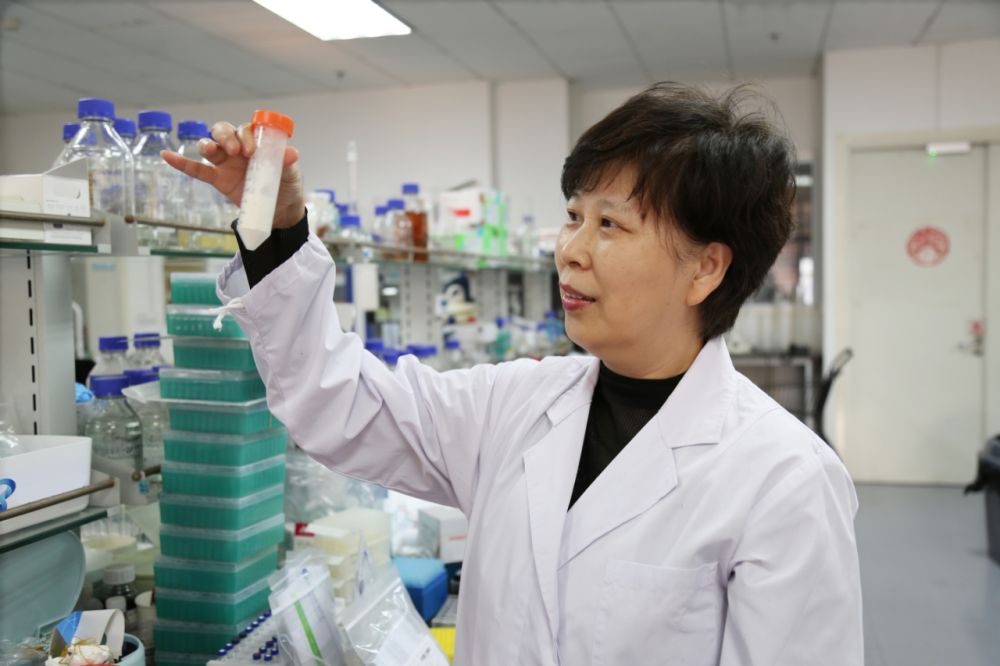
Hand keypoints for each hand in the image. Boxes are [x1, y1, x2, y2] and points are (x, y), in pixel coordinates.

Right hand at [161, 121, 305, 229]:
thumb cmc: (286, 185)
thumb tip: (292, 153)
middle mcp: (238, 147)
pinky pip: (196, 169)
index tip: (252, 151)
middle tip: (235, 151)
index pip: (246, 129)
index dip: (246, 135)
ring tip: (211, 151)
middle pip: (223, 131)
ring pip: (209, 145)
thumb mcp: (291, 173)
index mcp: (256, 141)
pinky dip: (181, 163)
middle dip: (226, 136)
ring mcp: (225, 162)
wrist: (279, 210)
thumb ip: (287, 162)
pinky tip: (167, 156)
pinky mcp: (217, 179)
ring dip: (207, 145)